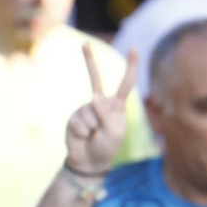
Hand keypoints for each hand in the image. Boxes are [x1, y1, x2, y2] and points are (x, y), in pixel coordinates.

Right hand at [65, 45, 137, 175]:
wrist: (89, 162)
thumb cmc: (107, 147)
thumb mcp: (115, 131)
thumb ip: (108, 113)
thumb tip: (92, 97)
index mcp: (116, 105)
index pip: (125, 83)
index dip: (130, 67)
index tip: (134, 49)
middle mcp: (99, 103)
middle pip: (95, 78)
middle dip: (89, 60)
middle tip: (84, 43)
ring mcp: (84, 109)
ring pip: (89, 111)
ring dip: (93, 127)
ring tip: (93, 136)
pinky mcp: (73, 118)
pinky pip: (79, 121)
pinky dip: (83, 132)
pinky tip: (83, 137)